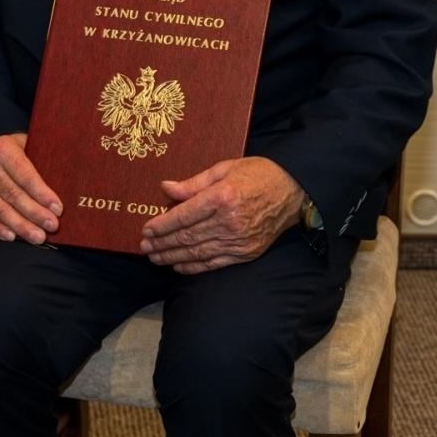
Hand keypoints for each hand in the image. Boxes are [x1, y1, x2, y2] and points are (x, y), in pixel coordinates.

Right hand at [0, 133, 62, 244]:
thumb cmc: (19, 152)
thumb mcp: (30, 144)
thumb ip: (44, 155)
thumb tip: (72, 172)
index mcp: (4, 150)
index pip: (24, 175)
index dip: (41, 193)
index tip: (57, 208)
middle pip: (14, 195)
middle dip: (35, 213)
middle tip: (52, 226)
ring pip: (1, 209)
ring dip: (21, 225)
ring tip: (38, 237)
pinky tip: (12, 237)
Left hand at [138, 157, 304, 273]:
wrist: (293, 191)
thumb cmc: (256, 174)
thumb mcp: (223, 169)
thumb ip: (193, 183)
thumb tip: (165, 188)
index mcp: (222, 197)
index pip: (183, 216)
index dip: (162, 225)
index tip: (146, 230)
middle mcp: (229, 222)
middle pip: (187, 237)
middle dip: (162, 243)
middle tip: (144, 247)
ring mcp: (239, 240)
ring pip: (198, 253)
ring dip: (173, 257)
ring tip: (155, 258)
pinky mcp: (246, 252)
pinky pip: (215, 263)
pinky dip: (195, 266)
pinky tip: (179, 265)